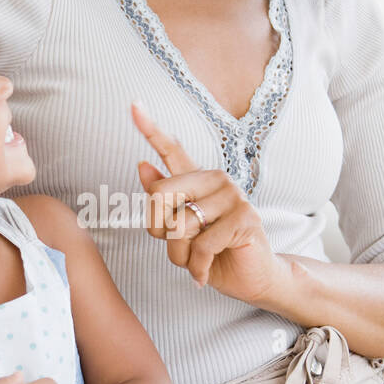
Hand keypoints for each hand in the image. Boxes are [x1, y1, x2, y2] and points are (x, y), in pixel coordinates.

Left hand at [131, 101, 278, 305]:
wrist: (250, 279)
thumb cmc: (213, 254)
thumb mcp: (181, 232)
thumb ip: (164, 203)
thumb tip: (142, 165)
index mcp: (198, 180)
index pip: (172, 150)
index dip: (150, 129)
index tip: (134, 104)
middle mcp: (216, 180)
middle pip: (160, 195)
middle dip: (159, 232)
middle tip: (178, 249)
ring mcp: (233, 195)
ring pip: (179, 226)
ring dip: (180, 256)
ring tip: (195, 262)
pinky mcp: (245, 217)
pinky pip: (202, 245)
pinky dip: (197, 267)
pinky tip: (204, 274)